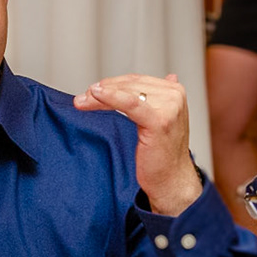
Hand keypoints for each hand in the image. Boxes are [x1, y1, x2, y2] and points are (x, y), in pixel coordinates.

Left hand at [75, 73, 203, 215]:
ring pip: (126, 93)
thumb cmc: (162, 155)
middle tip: (81, 98)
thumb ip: (156, 99)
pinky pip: (130, 103)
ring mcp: (169, 107)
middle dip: (102, 90)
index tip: (90, 92)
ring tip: (82, 101)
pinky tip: (95, 94)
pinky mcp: (159, 120)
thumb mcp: (157, 120)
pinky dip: (111, 97)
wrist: (171, 180)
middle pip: (129, 86)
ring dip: (100, 96)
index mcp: (174, 91)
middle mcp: (175, 95)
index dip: (110, 85)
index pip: (135, 81)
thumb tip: (166, 77)